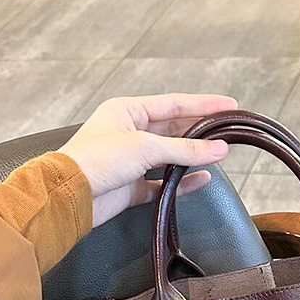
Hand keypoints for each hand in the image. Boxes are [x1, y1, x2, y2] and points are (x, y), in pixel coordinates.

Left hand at [60, 93, 236, 226]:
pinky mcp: (132, 187)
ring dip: (193, 157)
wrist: (69, 196)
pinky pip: (164, 183)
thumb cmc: (96, 160)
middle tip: (229, 132)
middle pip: (174, 128)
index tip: (230, 106)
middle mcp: (129, 132)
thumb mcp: (146, 147)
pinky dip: (182, 182)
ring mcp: (131, 161)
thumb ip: (186, 149)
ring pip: (170, 156)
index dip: (204, 104)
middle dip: (201, 131)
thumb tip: (219, 149)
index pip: (174, 104)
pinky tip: (202, 180)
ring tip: (219, 155)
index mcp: (127, 111)